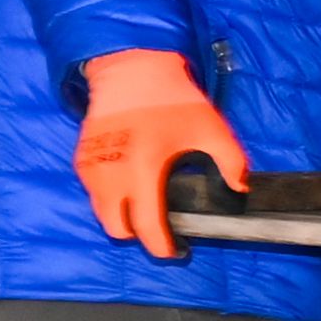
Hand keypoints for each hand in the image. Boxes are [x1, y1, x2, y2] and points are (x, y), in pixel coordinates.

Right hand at [74, 50, 248, 259]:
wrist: (132, 70)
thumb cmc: (172, 100)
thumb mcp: (211, 129)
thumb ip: (231, 161)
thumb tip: (240, 188)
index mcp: (142, 170)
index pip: (146, 225)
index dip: (161, 246)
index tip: (176, 251)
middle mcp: (110, 174)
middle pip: (116, 228)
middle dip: (138, 234)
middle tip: (161, 228)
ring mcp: (91, 167)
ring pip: (101, 212)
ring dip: (122, 216)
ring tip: (147, 206)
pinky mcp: (81, 158)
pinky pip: (93, 192)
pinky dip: (110, 197)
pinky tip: (132, 186)